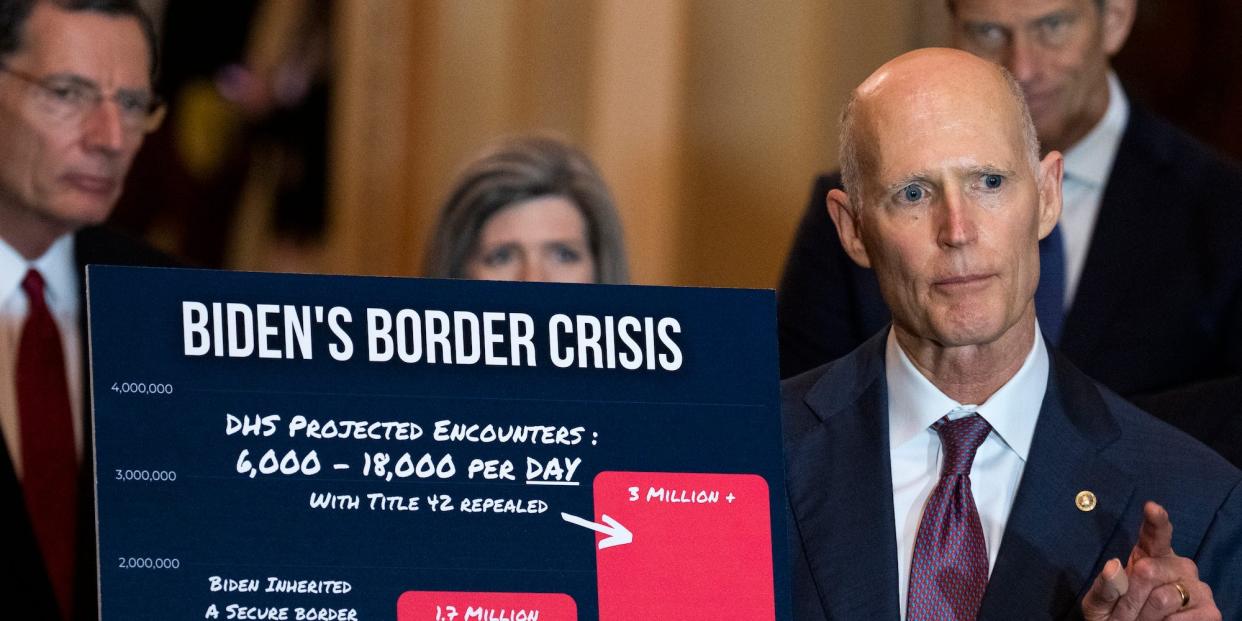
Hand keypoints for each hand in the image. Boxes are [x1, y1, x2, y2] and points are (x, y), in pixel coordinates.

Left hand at [1082, 502, 1218, 619]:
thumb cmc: (1115, 617)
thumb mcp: (1098, 604)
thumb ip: (1103, 587)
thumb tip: (1113, 566)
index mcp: (1150, 555)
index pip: (1155, 533)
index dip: (1155, 521)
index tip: (1152, 507)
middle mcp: (1178, 565)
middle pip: (1149, 571)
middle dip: (1132, 595)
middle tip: (1128, 611)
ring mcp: (1197, 587)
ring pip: (1163, 598)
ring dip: (1146, 615)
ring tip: (1144, 620)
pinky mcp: (1209, 611)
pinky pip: (1178, 619)